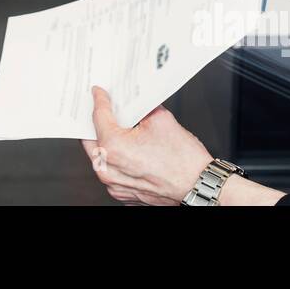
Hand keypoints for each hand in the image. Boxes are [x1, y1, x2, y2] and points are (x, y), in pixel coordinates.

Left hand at [81, 86, 211, 205]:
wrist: (199, 186)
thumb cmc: (184, 161)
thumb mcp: (161, 119)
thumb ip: (140, 107)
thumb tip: (133, 102)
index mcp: (114, 147)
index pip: (98, 117)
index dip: (99, 100)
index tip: (98, 94)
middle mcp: (110, 170)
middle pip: (90, 139)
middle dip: (95, 122)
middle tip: (102, 110)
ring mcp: (115, 185)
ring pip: (99, 158)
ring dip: (104, 142)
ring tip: (115, 129)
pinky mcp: (123, 194)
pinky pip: (111, 173)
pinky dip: (115, 160)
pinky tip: (126, 149)